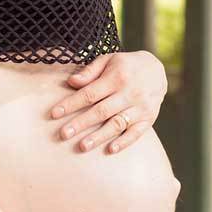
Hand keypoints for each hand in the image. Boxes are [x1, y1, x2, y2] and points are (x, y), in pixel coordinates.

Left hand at [48, 49, 167, 154]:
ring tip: (82, 146)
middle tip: (63, 134)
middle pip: (101, 111)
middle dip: (80, 123)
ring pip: (117, 124)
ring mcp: (140, 107)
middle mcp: (129, 93)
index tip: (54, 114)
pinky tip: (110, 150)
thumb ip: (90, 71)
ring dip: (99, 136)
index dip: (71, 104)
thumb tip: (71, 82)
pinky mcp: (148, 118)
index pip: (90, 93)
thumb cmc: (126, 66)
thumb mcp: (108, 60)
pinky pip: (136, 133)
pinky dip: (124, 142)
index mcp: (117, 77)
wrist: (158, 70)